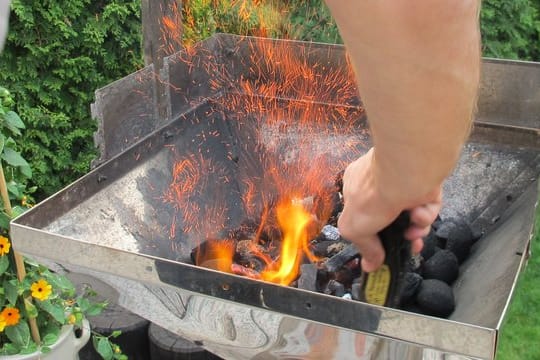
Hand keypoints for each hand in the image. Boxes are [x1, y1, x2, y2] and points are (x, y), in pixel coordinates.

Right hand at [337, 148, 441, 271]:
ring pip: (413, 216)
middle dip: (401, 236)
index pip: (365, 215)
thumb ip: (364, 248)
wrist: (404, 172)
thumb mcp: (354, 229)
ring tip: (414, 233)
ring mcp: (405, 182)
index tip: (383, 251)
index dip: (374, 235)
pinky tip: (419, 214)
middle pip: (393, 218)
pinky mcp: (426, 183)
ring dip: (415, 229)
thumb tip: (370, 267)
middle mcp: (380, 183)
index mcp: (356, 188)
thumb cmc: (372, 196)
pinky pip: (427, 207)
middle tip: (409, 248)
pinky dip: (424, 215)